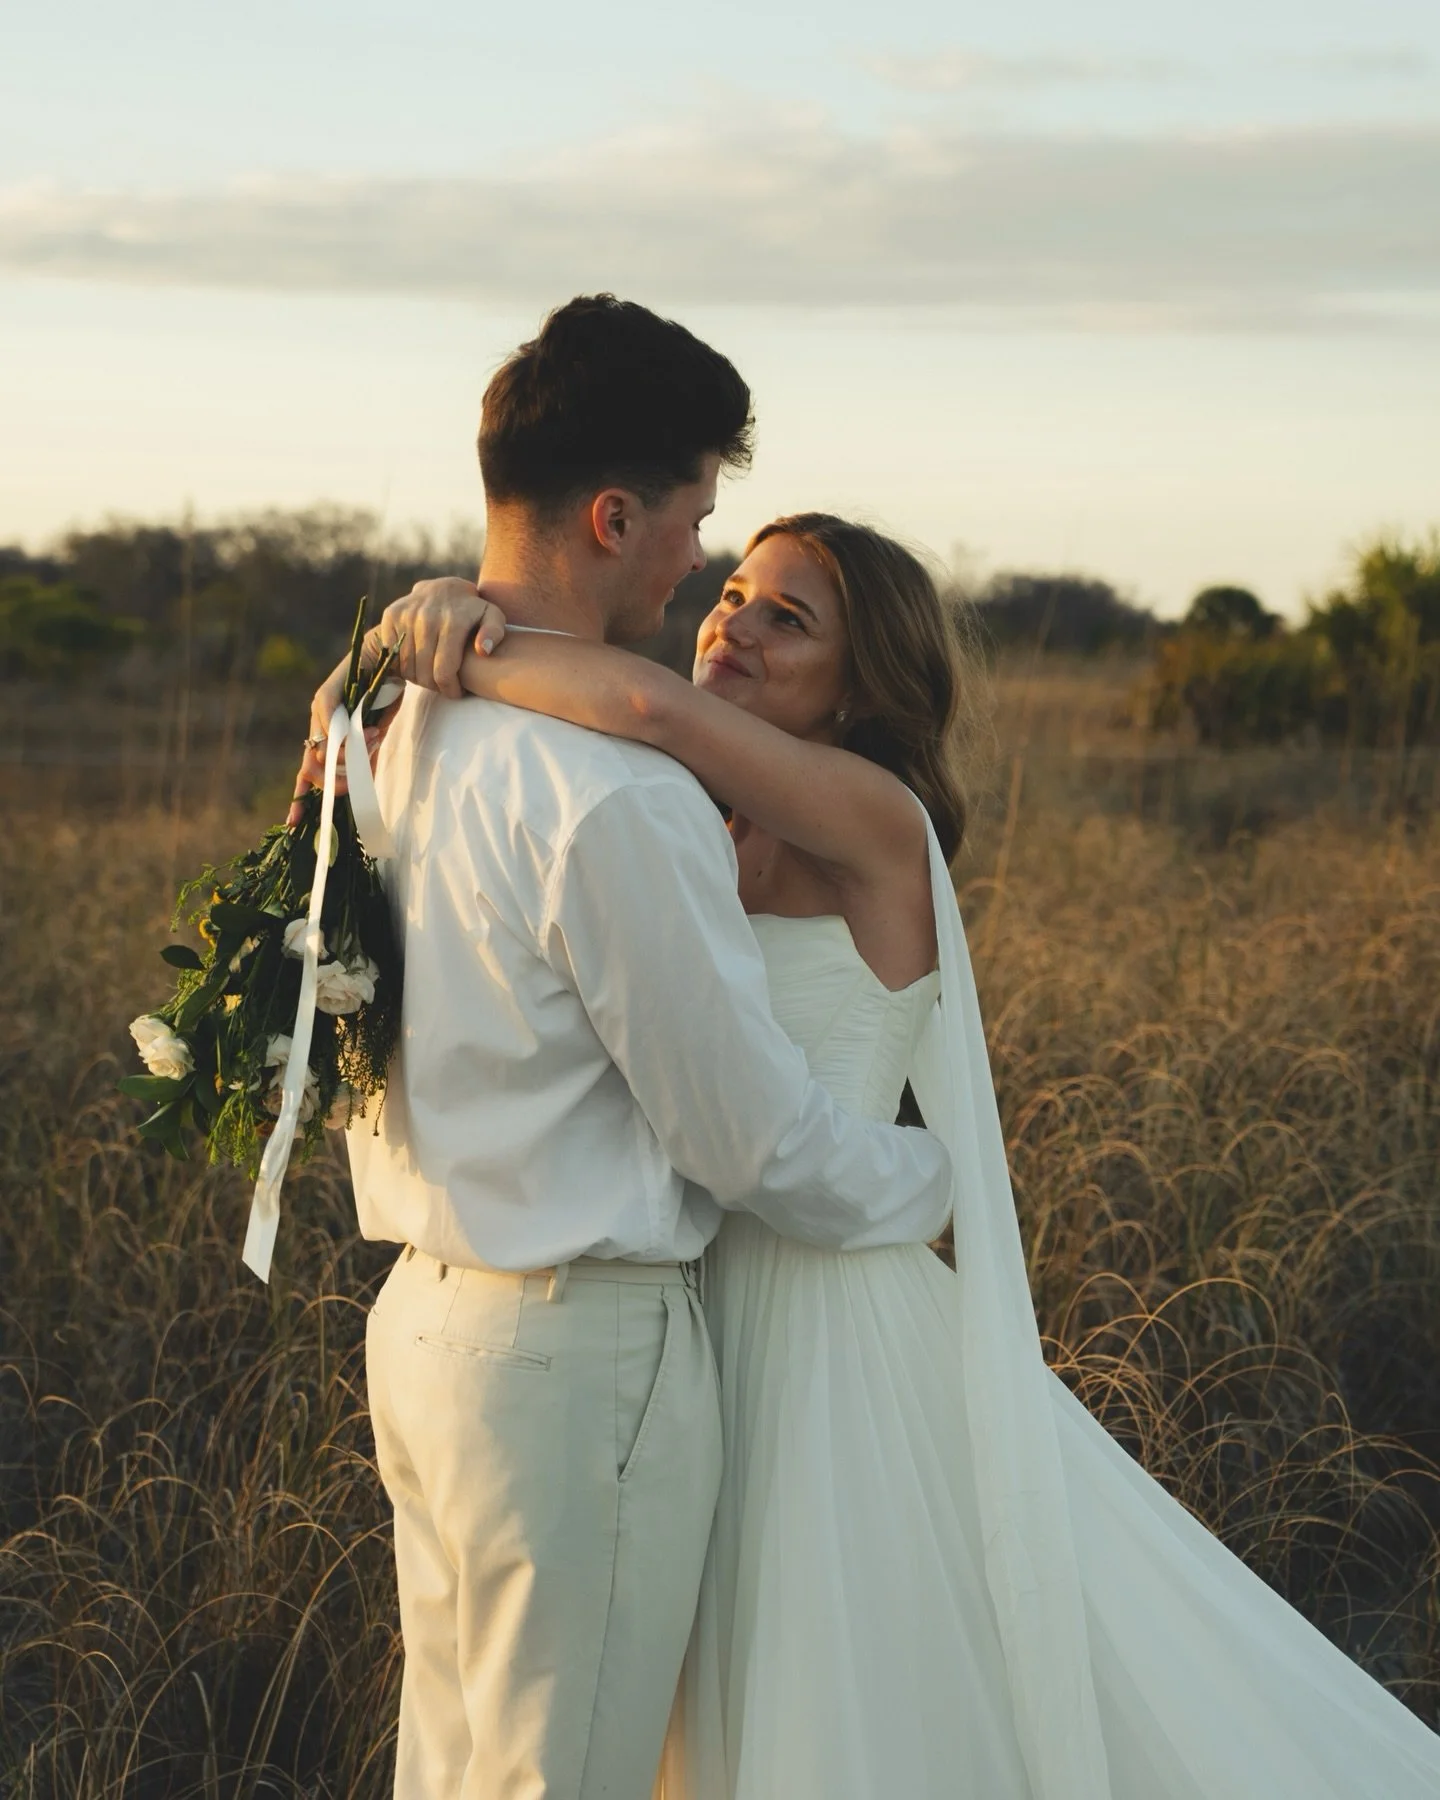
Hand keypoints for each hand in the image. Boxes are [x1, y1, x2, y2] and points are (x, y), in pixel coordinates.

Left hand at [285, 655, 394, 825]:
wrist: (389, 659)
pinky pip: (330, 726)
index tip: (294, 823)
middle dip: (331, 785)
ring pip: (320, 752)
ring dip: (347, 759)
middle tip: (352, 787)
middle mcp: (318, 726)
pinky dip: (345, 737)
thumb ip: (366, 757)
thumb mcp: (376, 736)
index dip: (298, 798)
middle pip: (308, 768)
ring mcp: (319, 711)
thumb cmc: (384, 697)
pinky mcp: (326, 695)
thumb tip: (363, 784)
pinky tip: (367, 734)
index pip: (306, 773)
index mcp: (327, 739)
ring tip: (373, 742)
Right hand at [369, 579, 507, 698]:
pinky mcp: (391, 615)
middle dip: (435, 686)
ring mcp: (406, 615)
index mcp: (453, 622)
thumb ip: (494, 633)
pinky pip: (391, 655)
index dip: (450, 690)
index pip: (444, 672)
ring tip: (431, 674)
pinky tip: (416, 662)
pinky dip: (401, 665)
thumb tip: (482, 650)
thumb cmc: (473, 611)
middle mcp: (427, 617)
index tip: (456, 693)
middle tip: (444, 685)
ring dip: (418, 678)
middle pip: (424, 673)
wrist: (445, 588)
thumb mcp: (493, 617)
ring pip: (406, 667)